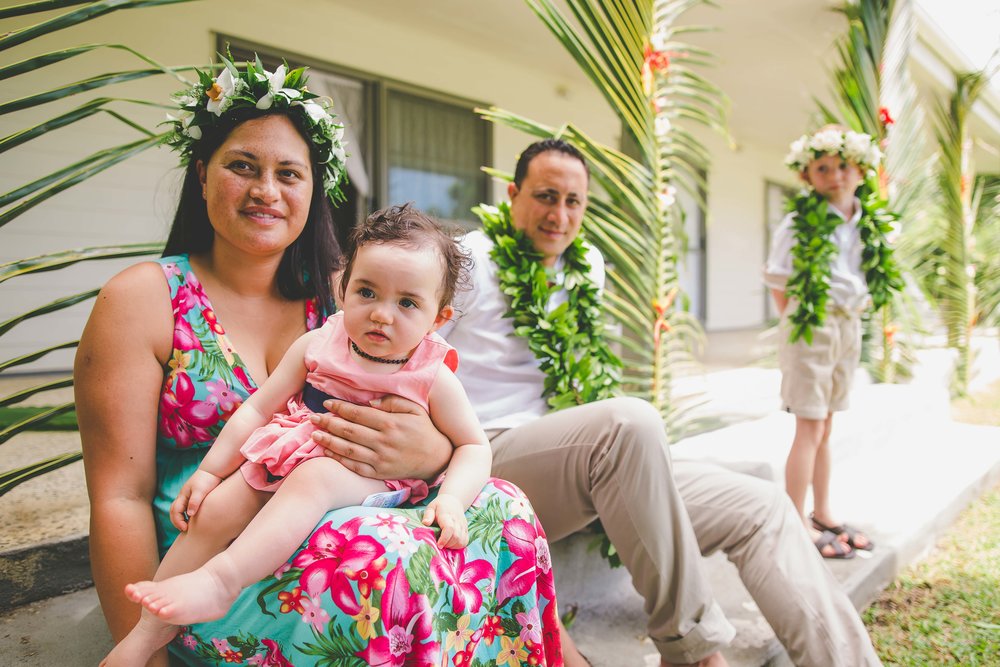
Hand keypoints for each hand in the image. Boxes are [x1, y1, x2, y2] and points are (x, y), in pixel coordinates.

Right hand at [169, 469, 222, 530]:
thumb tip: (189, 514)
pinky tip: (194, 520)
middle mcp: (183, 497)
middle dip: (176, 521)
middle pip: (173, 511)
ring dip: (181, 519)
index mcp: (182, 495)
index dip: (178, 521)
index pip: (175, 511)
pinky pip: (186, 508)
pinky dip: (187, 515)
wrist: (213, 471)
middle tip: (184, 530)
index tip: (185, 528)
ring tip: (188, 527)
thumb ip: (195, 502)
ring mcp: (187, 497)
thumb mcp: (200, 491)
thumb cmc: (207, 480)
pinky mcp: (194, 497)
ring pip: (179, 510)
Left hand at [309, 394, 451, 479]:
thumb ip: (392, 402)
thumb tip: (370, 403)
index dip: (340, 408)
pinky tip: (327, 452)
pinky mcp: (380, 473)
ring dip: (328, 441)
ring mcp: (380, 459)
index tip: (326, 404)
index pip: (358, 414)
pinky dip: (339, 459)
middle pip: (349, 431)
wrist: (437, 458)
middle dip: (328, 423)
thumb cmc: (424, 430)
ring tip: (314, 435)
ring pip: (348, 449)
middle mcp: (383, 441)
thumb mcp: (414, 410)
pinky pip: (355, 466)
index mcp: (390, 423)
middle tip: (312, 418)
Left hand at [422, 493, 468, 548]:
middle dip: (447, 544)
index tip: (438, 545)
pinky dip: (458, 546)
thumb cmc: (440, 506)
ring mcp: (463, 526)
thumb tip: (425, 523)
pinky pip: (465, 541)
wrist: (453, 501)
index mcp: (447, 516)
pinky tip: (451, 543)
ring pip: (461, 541)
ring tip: (445, 544)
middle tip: (439, 544)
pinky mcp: (466, 530)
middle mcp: (457, 521)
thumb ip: (428, 515)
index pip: (449, 528)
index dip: (444, 539)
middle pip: (456, 537)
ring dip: (452, 546)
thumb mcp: (431, 507)